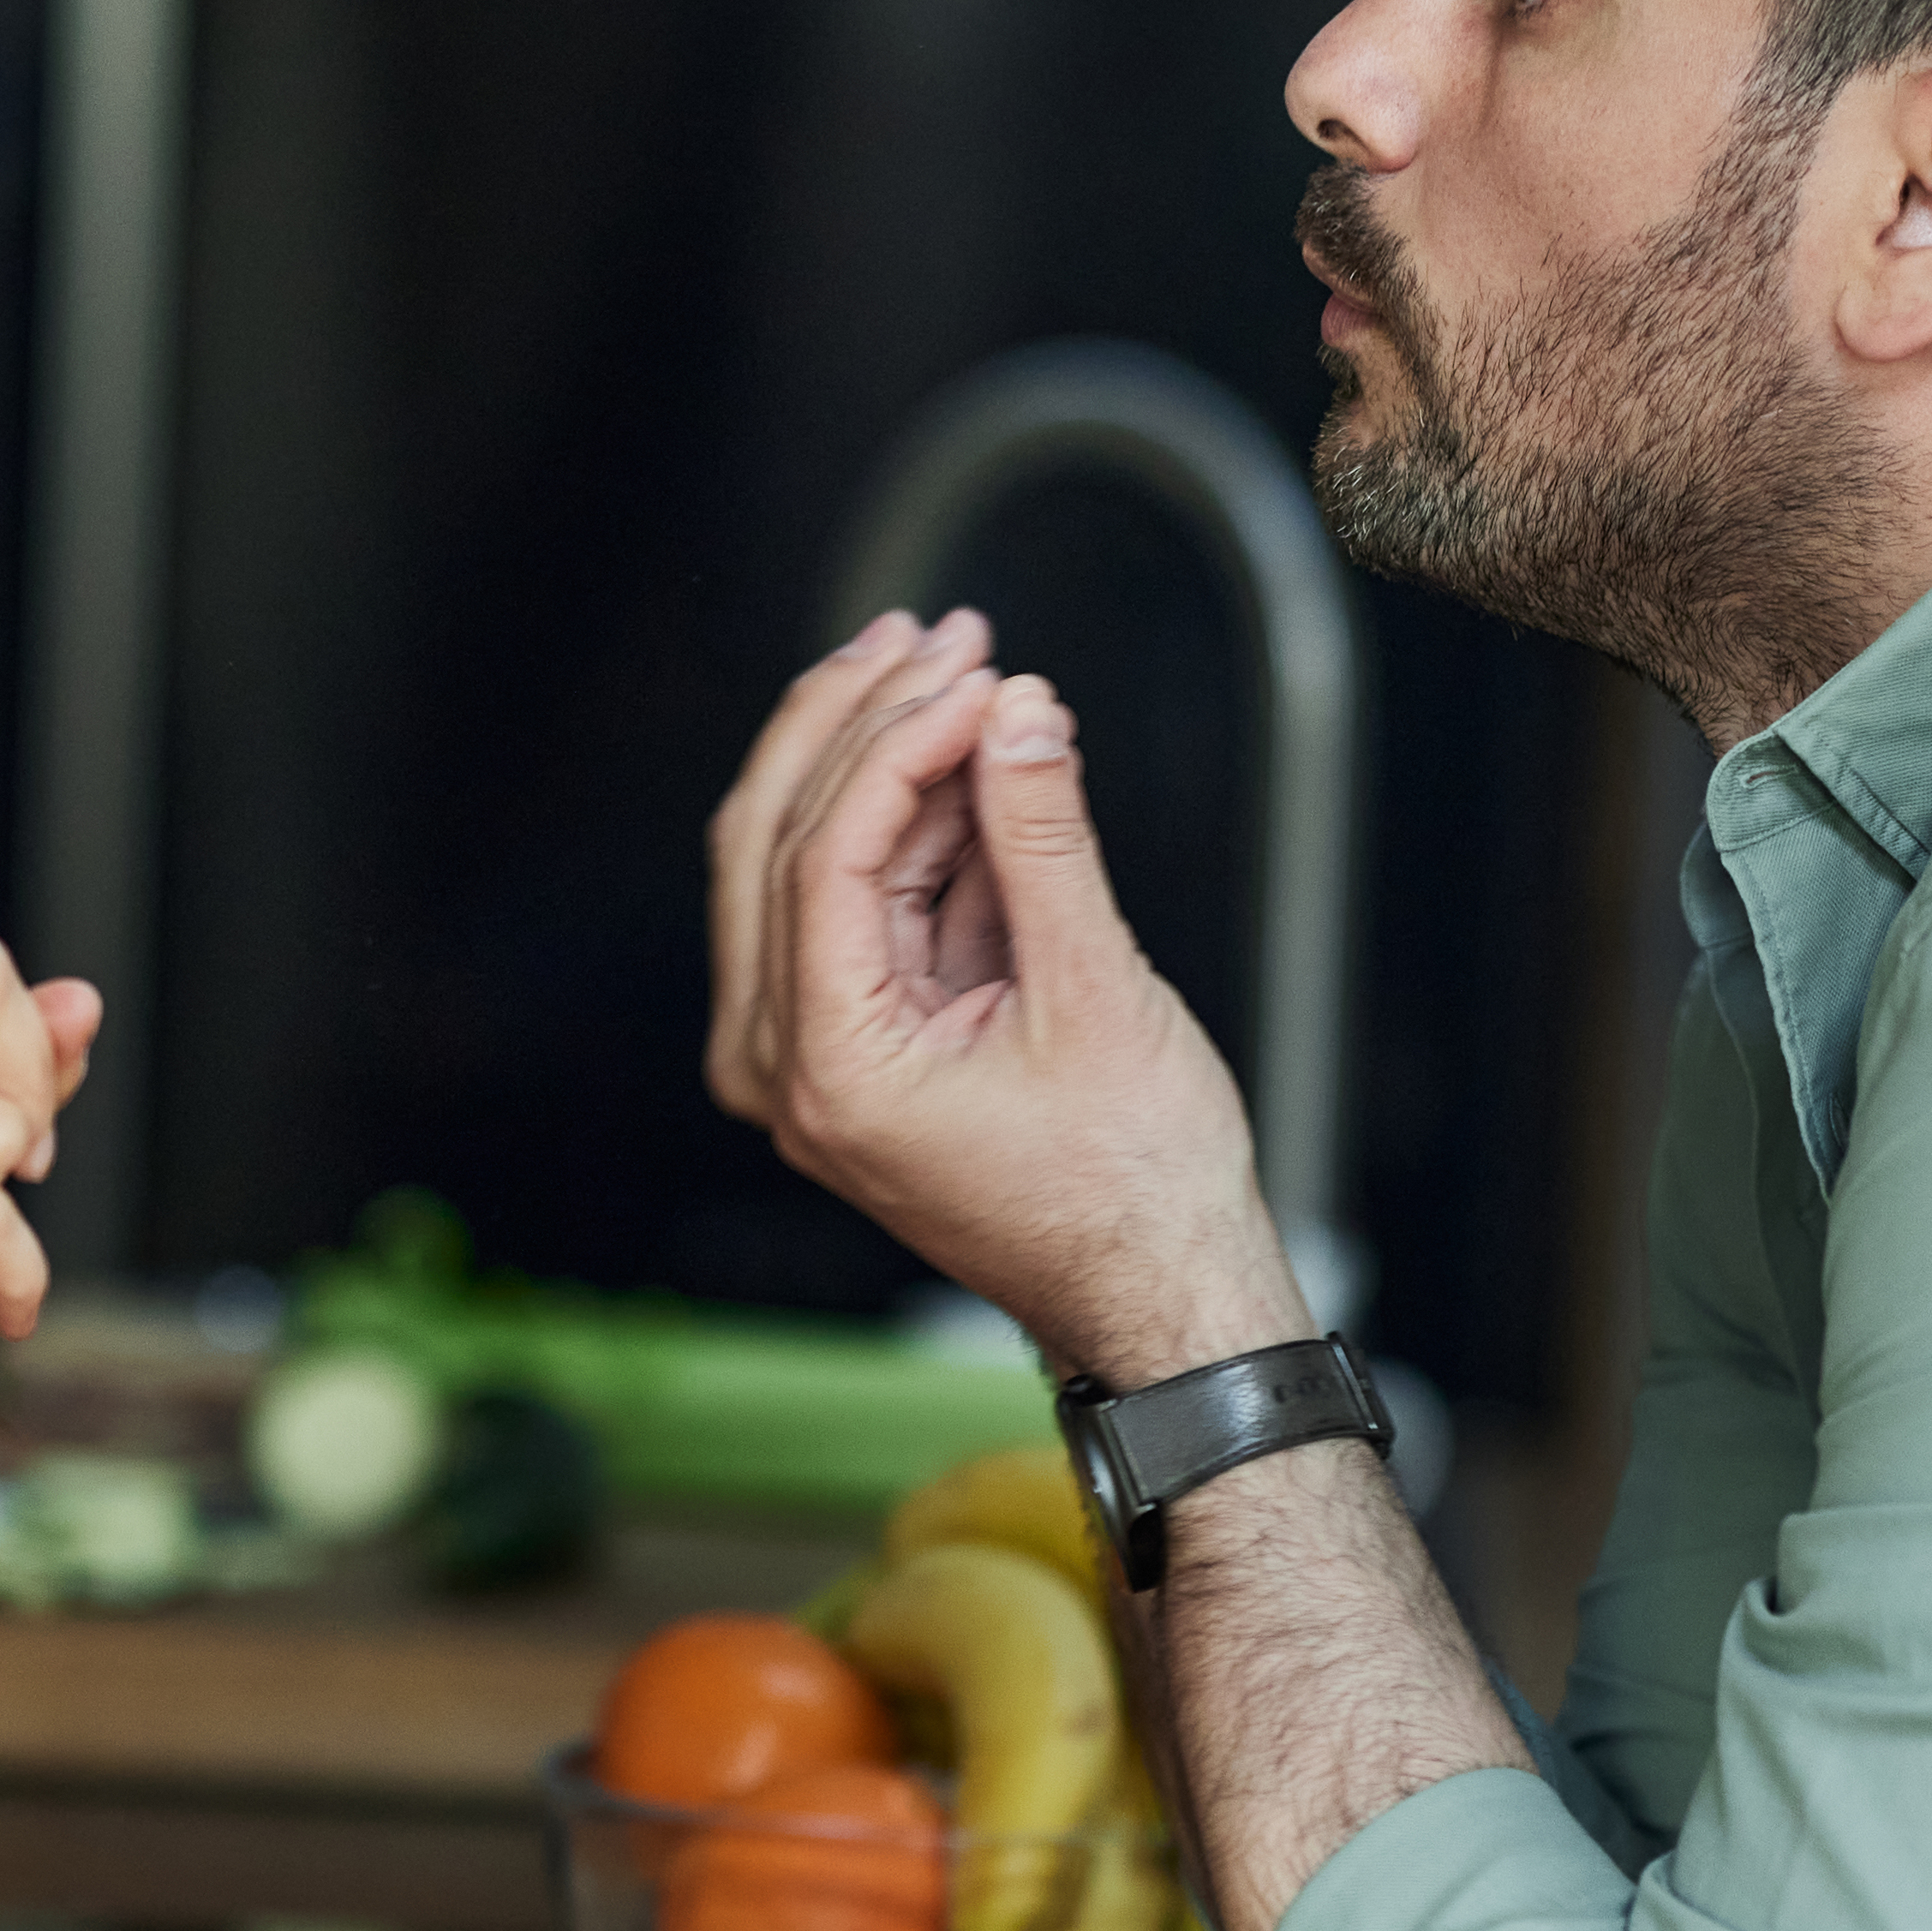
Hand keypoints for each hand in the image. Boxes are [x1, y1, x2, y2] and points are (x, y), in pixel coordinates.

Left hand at [704, 609, 1307, 1381]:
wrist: (1158, 1297)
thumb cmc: (1133, 1188)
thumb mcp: (1098, 994)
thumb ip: (1046, 841)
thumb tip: (1020, 710)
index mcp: (828, 1070)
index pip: (823, 855)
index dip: (898, 740)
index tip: (976, 669)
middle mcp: (784, 1068)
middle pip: (773, 842)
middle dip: (858, 721)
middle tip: (941, 633)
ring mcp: (804, 1061)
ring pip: (799, 863)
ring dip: (877, 760)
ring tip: (965, 670)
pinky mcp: (849, 1044)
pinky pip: (850, 906)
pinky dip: (902, 827)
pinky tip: (967, 757)